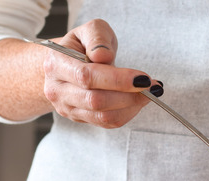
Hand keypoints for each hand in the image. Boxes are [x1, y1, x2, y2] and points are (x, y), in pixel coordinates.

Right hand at [43, 19, 162, 128]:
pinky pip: (107, 122)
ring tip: (149, 93)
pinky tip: (138, 101)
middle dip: (129, 95)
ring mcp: (67, 107)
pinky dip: (128, 113)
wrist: (68, 63)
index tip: (143, 78)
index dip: (118, 80)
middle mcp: (57, 89)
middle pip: (95, 101)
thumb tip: (103, 56)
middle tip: (152, 86)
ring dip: (132, 106)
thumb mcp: (90, 30)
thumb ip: (97, 38)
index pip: (87, 76)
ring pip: (103, 116)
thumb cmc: (82, 45)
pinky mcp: (79, 119)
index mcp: (56, 64)